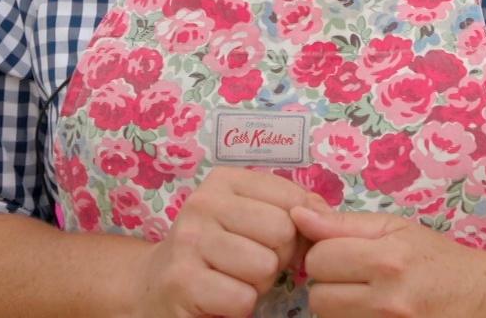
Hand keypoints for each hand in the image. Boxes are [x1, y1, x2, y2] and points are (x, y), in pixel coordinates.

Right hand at [130, 167, 314, 317]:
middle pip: (282, 232)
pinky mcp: (182, 282)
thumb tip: (327, 216)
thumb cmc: (220, 250)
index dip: (297, 230)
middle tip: (250, 264)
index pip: (292, 199)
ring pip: (264, 266)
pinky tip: (220, 297)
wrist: (159, 284)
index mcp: (224, 181)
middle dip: (277, 258)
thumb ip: (293, 210)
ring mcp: (188, 242)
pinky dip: (240, 306)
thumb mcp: (253, 218)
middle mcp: (202, 204)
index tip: (273, 242)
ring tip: (234, 279)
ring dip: (258, 284)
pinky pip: (243, 298)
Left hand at [292, 204, 485, 317]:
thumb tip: (297, 215)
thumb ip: (344, 224)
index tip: (343, 254)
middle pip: (317, 297)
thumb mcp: (397, 229)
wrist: (481, 300)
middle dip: (329, 286)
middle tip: (354, 279)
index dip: (325, 254)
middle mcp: (388, 301)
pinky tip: (371, 313)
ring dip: (339, 309)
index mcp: (388, 260)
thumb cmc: (437, 260)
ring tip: (365, 297)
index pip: (318, 259)